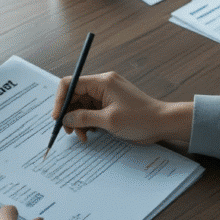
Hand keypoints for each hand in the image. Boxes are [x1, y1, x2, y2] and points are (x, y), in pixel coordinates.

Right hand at [52, 72, 192, 144]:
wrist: (163, 123)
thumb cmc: (140, 119)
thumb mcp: (109, 121)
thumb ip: (84, 118)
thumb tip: (65, 118)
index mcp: (102, 82)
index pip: (70, 84)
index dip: (60, 100)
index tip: (57, 117)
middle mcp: (103, 85)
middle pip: (75, 95)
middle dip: (69, 114)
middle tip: (69, 132)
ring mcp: (107, 94)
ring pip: (82, 105)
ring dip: (79, 121)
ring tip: (83, 137)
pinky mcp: (111, 104)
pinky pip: (92, 111)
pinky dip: (88, 122)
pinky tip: (92, 133)